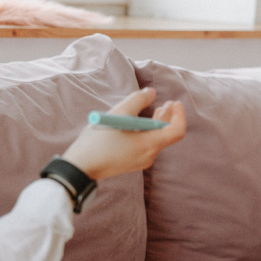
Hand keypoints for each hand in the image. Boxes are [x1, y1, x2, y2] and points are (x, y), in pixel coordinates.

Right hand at [61, 87, 185, 181]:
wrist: (80, 167)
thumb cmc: (98, 140)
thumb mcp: (118, 113)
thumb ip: (137, 100)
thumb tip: (151, 93)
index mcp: (149, 145)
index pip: (177, 131)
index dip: (180, 115)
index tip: (175, 102)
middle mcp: (148, 155)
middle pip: (167, 135)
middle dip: (168, 117)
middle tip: (168, 102)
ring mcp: (140, 161)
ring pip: (157, 140)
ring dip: (158, 124)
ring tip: (158, 109)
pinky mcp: (131, 162)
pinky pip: (147, 145)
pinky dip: (148, 132)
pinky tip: (141, 123)